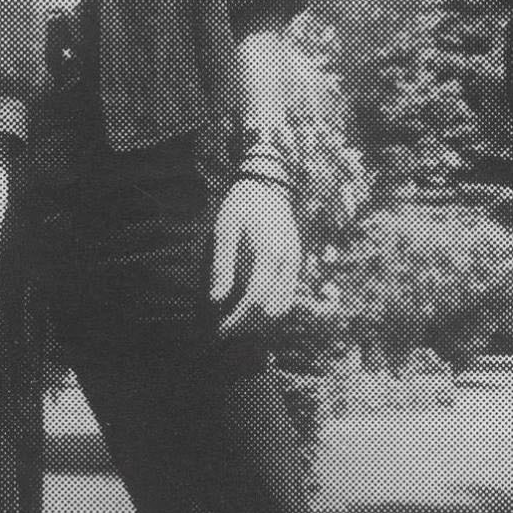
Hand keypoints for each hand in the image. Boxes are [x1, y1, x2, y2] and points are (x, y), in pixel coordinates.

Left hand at [210, 177, 300, 337]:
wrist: (268, 183)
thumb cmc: (242, 204)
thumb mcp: (225, 229)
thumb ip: (222, 265)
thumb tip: (216, 300)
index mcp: (269, 253)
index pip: (255, 299)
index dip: (237, 318)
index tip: (220, 328)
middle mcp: (288, 261)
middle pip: (271, 309)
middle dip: (248, 324)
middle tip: (224, 329)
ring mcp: (295, 262)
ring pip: (283, 306)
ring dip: (261, 320)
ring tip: (236, 321)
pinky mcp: (296, 262)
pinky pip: (288, 295)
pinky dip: (272, 308)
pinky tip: (252, 308)